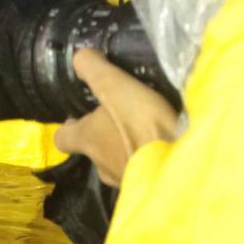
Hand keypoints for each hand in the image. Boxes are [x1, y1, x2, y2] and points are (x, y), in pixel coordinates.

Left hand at [55, 48, 178, 186]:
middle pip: (95, 149)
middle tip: (123, 115)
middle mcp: (102, 165)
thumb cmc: (142, 126)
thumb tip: (79, 57)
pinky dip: (150, 159)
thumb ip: (94, 70)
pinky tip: (167, 146)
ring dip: (130, 148)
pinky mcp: (151, 186)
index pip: (63, 138)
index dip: (69, 126)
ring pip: (120, 161)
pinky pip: (144, 170)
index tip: (80, 115)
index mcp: (88, 140)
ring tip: (149, 129)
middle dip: (105, 135)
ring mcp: (126, 180)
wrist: (180, 168)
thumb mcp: (114, 86)